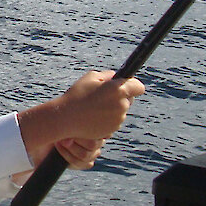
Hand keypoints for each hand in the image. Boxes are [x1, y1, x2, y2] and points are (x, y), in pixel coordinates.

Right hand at [17, 71, 144, 166]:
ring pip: (121, 111)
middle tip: (103, 95)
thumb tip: (116, 77)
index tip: (126, 85)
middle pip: (130, 99)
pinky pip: (114, 121)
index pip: (138, 86)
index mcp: (119, 90)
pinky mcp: (112, 129)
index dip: (133, 85)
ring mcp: (118, 119)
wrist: (67, 117)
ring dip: (113, 108)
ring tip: (95, 106)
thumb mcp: (91, 77)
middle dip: (121, 96)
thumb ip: (108, 75)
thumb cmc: (77, 94)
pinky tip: (93, 115)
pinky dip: (107, 118)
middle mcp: (122, 105)